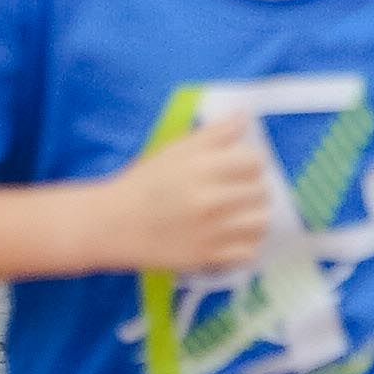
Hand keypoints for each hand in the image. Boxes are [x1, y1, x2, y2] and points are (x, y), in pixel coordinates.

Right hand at [101, 113, 274, 277]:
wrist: (113, 224)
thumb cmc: (144, 182)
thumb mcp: (175, 149)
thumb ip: (214, 133)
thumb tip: (245, 117)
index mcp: (202, 167)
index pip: (254, 162)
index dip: (249, 163)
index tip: (238, 168)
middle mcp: (210, 199)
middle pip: (261, 192)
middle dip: (253, 189)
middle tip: (237, 192)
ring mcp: (210, 232)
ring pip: (260, 223)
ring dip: (254, 217)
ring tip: (241, 216)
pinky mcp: (206, 257)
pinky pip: (248, 252)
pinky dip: (245, 245)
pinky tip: (232, 238)